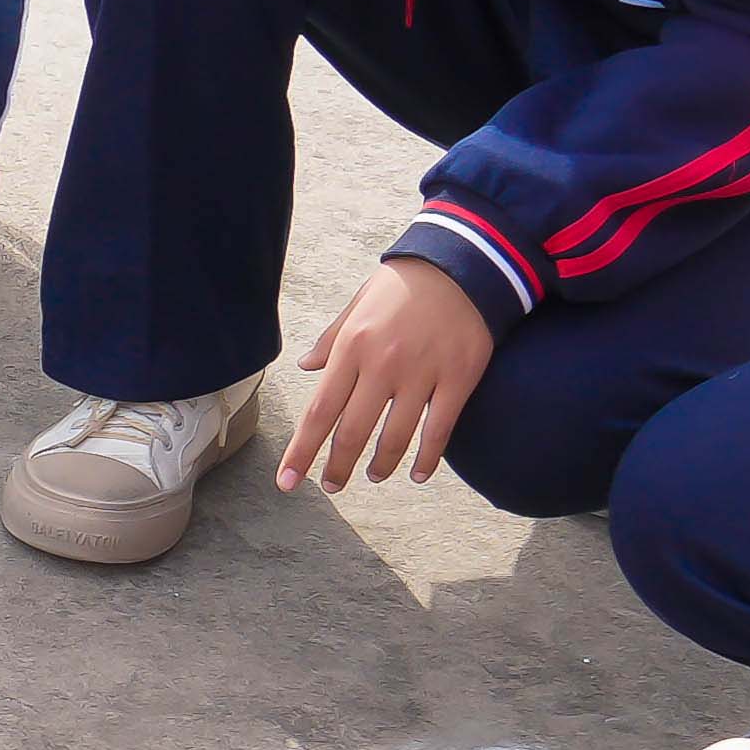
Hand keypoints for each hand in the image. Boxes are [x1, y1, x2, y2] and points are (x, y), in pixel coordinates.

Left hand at [280, 257, 495, 491]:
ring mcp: (422, 373)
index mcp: (352, 347)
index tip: (287, 481)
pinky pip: (439, 431)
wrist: (463, 264)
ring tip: (373, 476)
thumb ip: (331, 341)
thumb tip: (306, 367)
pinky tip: (418, 474)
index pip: (319, 412)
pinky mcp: (458, 379)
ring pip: (395, 438)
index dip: (302, 452)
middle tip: (331, 486)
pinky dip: (427, 459)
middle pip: (352, 433)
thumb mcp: (357, 305)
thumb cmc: (404, 285)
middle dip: (336, 468)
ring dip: (380, 466)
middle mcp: (383, 364)